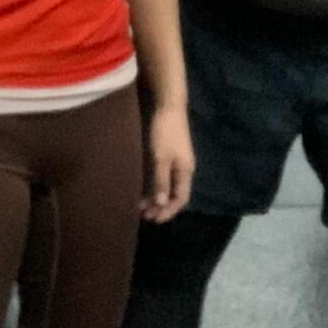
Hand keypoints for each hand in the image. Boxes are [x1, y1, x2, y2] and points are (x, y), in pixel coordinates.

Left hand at [143, 106, 194, 222]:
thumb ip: (162, 181)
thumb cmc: (166, 133)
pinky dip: (156, 187)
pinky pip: (165, 178)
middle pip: (175, 195)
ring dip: (157, 198)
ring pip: (169, 187)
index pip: (180, 198)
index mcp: (185, 171)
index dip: (169, 211)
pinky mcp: (170, 156)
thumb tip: (162, 203)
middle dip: (162, 207)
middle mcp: (184, 170)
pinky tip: (146, 190)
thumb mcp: (161, 158)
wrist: (169, 108)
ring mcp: (178, 163)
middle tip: (146, 216)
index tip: (155, 219)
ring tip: (143, 207)